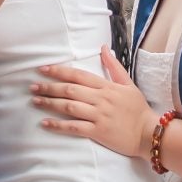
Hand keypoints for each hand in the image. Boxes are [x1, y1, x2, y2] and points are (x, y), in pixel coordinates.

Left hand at [33, 48, 156, 159]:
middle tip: (32, 86)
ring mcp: (99, 115)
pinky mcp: (98, 131)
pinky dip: (58, 125)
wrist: (149, 133)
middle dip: (49, 87)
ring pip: (69, 106)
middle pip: (69, 89)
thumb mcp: (128, 84)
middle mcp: (100, 99)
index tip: (43, 69)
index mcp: (106, 86)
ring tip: (35, 101)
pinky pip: (74, 127)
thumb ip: (114, 66)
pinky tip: (45, 123)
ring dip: (50, 103)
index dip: (59, 71)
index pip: (78, 75)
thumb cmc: (138, 109)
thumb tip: (103, 47)